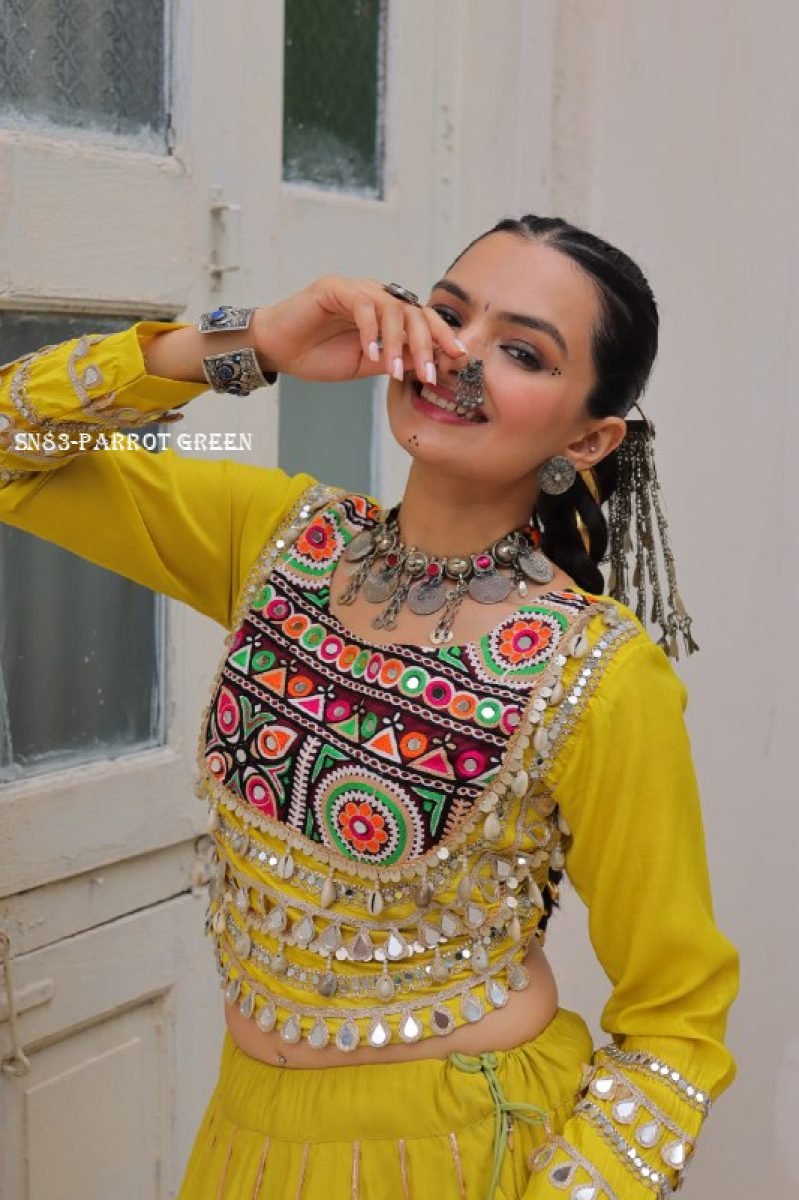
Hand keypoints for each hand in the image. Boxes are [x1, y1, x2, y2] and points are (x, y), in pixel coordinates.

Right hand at [251, 276, 466, 383]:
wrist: (277, 350)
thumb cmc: (317, 355)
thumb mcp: (367, 364)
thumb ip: (397, 359)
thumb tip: (431, 364)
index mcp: (386, 314)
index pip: (423, 320)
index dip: (443, 337)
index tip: (458, 359)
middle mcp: (375, 297)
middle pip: (414, 312)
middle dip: (427, 344)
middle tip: (430, 373)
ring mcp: (356, 290)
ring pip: (392, 308)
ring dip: (398, 342)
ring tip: (394, 370)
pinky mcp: (334, 288)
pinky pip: (362, 304)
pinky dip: (370, 330)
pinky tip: (370, 353)